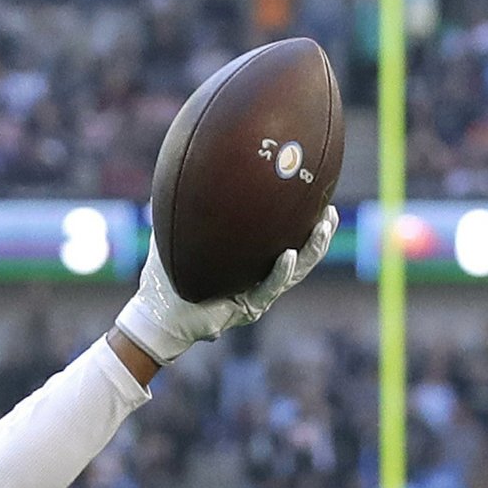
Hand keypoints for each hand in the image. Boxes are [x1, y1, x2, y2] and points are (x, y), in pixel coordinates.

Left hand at [114, 206, 338, 366]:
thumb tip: (175, 171)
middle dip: (319, 235)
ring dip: (311, 250)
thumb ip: (180, 208)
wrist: (157, 316)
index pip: (284, 238)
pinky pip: (268, 289)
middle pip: (301, 255)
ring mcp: (256, 296)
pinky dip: (279, 272)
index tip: (316, 197)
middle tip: (331, 211)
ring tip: (323, 227)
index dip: (302, 221)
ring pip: (295, 272)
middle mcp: (258, 279)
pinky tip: (287, 255)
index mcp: (250, 263)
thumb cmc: (166, 278)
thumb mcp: (175, 237)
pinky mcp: (247, 310)